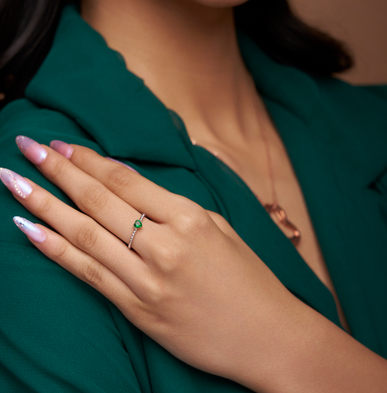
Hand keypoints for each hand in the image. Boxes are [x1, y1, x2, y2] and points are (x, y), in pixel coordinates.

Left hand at [1, 136, 291, 388]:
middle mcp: (165, 246)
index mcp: (190, 219)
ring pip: (85, 235)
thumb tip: (134, 185)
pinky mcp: (138, 311)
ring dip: (44, 204)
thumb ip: (177, 206)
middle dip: (59, 171)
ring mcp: (147, 281)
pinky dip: (55, 251)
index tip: (63, 145)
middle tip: (29, 146)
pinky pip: (88, 275)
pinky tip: (28, 230)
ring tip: (14, 181)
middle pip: (99, 200)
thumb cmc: (249, 278)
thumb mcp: (221, 228)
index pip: (127, 181)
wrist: (266, 335)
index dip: (90, 160)